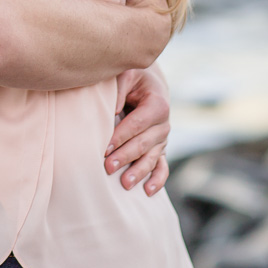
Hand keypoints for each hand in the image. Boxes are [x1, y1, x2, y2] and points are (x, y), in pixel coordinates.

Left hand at [104, 64, 169, 195]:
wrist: (149, 86)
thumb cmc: (133, 80)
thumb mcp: (127, 75)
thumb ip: (120, 89)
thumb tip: (114, 110)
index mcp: (158, 104)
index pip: (137, 124)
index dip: (121, 136)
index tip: (104, 148)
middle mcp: (164, 124)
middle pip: (143, 144)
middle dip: (125, 156)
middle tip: (108, 167)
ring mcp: (163, 139)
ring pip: (151, 158)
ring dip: (138, 172)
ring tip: (125, 184)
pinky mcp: (161, 150)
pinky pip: (162, 167)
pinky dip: (157, 180)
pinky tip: (147, 192)